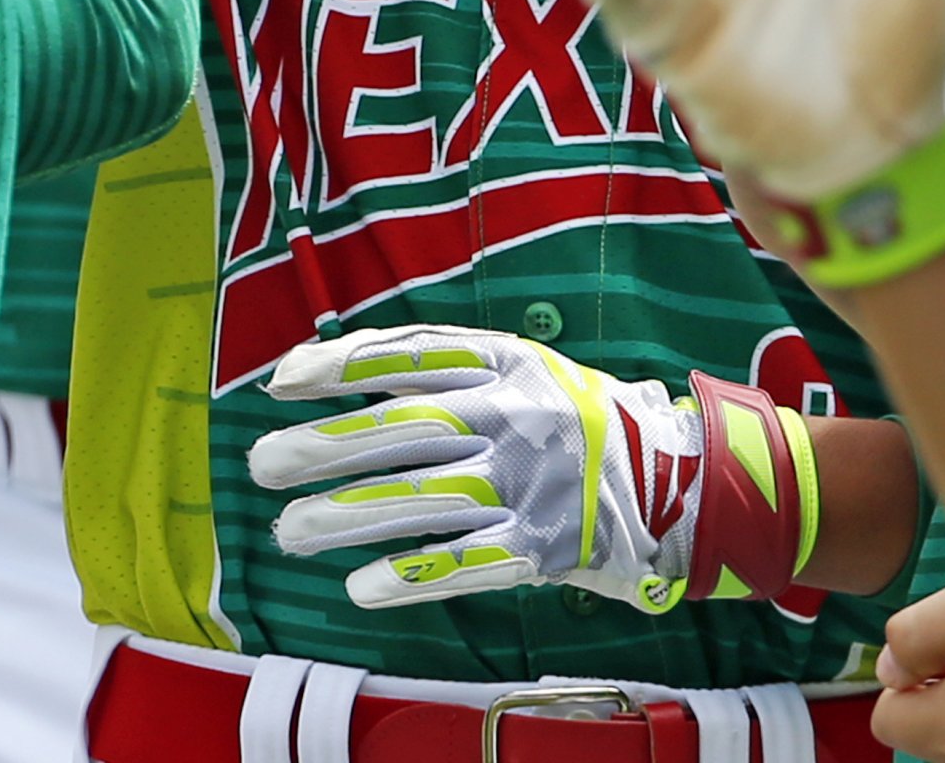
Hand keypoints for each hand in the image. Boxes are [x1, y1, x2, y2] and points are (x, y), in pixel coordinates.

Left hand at [251, 324, 702, 613]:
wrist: (681, 478)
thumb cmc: (575, 419)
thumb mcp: (523, 369)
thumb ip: (444, 367)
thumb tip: (335, 366)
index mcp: (507, 363)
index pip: (410, 357)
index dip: (341, 368)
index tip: (281, 383)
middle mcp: (516, 415)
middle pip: (404, 429)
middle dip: (326, 447)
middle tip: (263, 465)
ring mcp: (530, 483)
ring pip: (424, 498)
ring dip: (348, 515)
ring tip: (291, 530)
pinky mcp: (545, 545)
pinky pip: (469, 562)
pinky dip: (412, 576)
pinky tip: (361, 588)